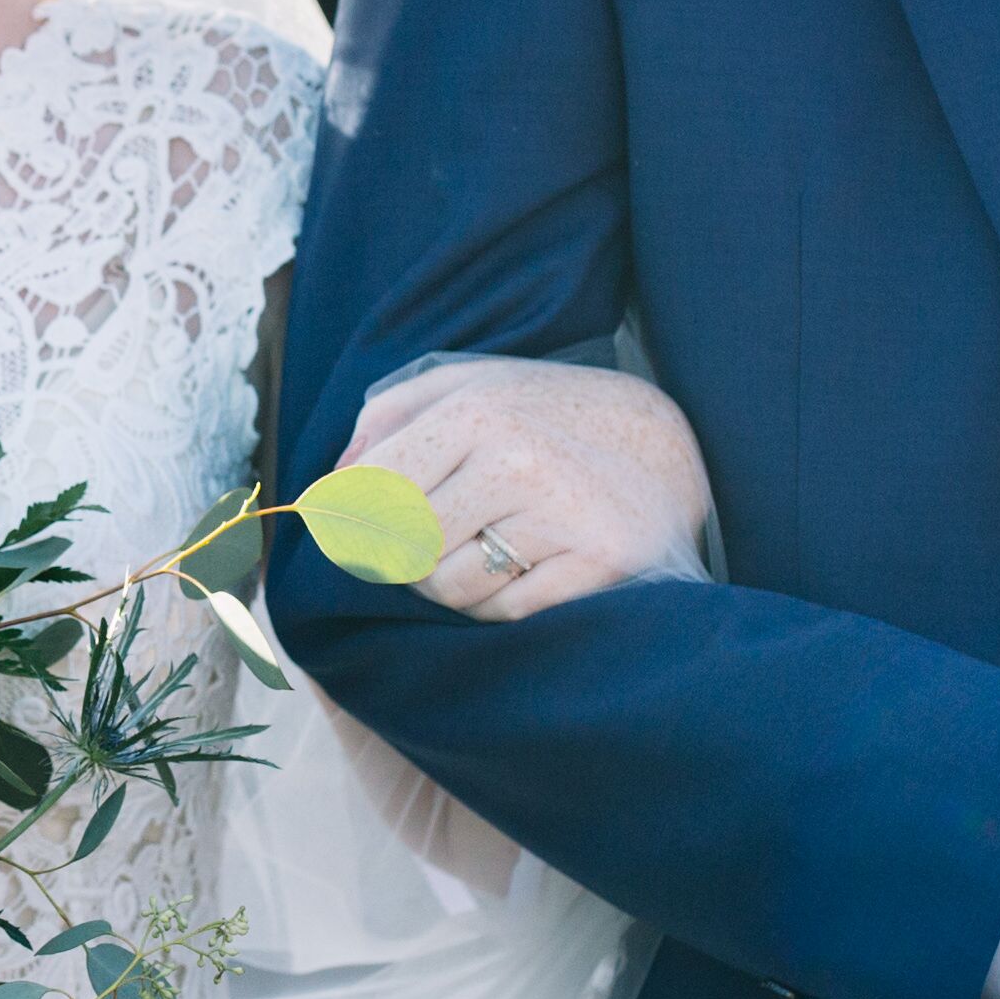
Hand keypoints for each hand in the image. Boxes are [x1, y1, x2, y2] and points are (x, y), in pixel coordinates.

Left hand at [354, 357, 713, 619]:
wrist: (669, 447)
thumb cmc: (550, 418)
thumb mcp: (473, 385)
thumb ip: (391, 417)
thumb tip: (330, 484)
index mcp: (476, 411)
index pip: (370, 492)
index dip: (350, 522)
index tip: (350, 533)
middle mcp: (517, 460)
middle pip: (405, 548)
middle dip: (407, 557)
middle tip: (435, 543)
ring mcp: (562, 515)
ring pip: (451, 588)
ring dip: (455, 584)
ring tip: (492, 549)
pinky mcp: (600, 564)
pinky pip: (507, 612)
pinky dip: (503, 603)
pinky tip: (531, 568)